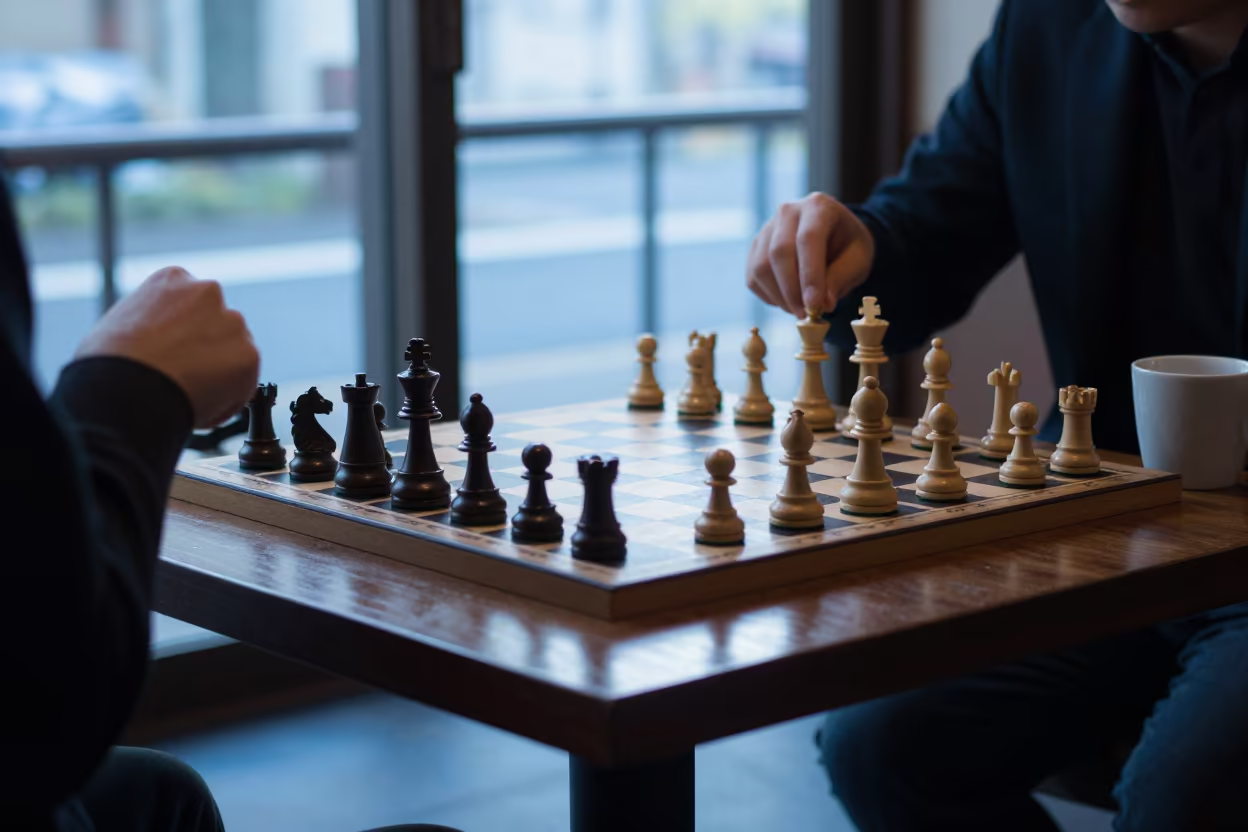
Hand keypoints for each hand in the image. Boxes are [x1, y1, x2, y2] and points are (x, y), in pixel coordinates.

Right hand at [75, 267, 259, 427]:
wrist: (124, 389)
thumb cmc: (111, 363)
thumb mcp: (122, 322)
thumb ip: (153, 322)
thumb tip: (159, 340)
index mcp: (174, 279)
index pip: (193, 304)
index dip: (184, 333)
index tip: (175, 351)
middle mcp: (209, 292)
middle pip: (219, 324)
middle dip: (207, 349)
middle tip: (184, 374)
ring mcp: (232, 322)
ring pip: (234, 353)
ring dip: (220, 371)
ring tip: (186, 391)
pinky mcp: (249, 356)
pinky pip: (243, 383)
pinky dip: (227, 397)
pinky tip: (198, 404)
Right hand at [746, 192, 874, 316]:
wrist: (834, 236)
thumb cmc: (848, 246)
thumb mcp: (857, 260)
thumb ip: (840, 278)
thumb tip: (822, 304)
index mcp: (818, 207)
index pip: (808, 239)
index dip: (809, 275)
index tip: (814, 305)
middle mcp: (788, 211)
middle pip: (779, 252)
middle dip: (792, 290)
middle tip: (805, 315)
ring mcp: (767, 228)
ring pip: (761, 267)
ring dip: (779, 296)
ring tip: (799, 310)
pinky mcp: (756, 248)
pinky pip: (753, 277)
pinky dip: (769, 296)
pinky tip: (788, 301)